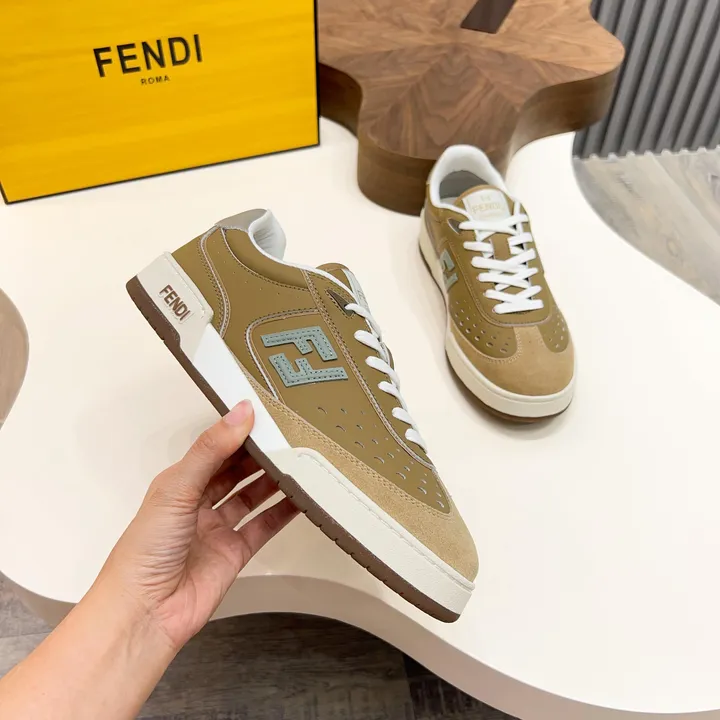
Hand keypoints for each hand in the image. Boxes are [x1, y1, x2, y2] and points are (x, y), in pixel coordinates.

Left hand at [97, 400, 297, 651]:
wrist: (146, 613)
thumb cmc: (145, 551)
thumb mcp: (177, 488)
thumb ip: (211, 450)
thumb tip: (240, 413)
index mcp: (178, 484)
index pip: (214, 450)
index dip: (237, 433)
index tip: (264, 417)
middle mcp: (197, 504)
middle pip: (235, 472)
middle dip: (258, 455)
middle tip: (287, 437)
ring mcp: (217, 530)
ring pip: (251, 497)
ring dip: (273, 480)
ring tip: (299, 462)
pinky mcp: (234, 554)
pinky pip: (263, 527)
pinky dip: (282, 513)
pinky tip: (299, 499)